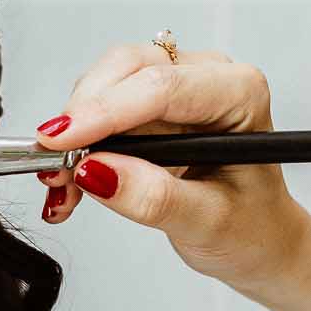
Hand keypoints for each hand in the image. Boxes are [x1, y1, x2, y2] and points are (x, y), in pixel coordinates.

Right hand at [33, 40, 310, 300]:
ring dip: (75, 133)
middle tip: (53, 168)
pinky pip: (100, 110)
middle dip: (84, 116)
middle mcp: (208, 78)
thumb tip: (95, 171)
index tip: (59, 142)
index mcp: (238, 94)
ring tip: (64, 188)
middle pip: (128, 69)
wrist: (257, 241)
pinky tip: (71, 186)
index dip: (104, 111)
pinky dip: (77, 147)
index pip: (162, 87)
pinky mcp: (150, 108)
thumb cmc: (250, 229)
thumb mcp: (206, 223)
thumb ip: (154, 198)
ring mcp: (177, 88)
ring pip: (106, 84)